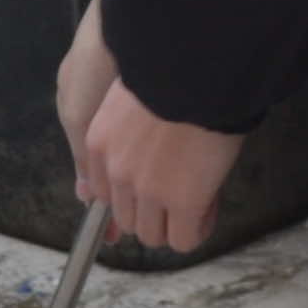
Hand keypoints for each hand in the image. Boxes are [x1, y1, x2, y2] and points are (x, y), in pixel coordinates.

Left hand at [56, 0, 242, 255]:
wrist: (201, 67)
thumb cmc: (174, 70)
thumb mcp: (130, 99)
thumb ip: (121, 136)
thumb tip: (125, 168)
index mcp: (97, 144)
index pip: (103, 194)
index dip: (133, 193)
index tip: (155, 184)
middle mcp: (116, 172)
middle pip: (127, 220)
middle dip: (154, 211)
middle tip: (180, 190)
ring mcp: (148, 191)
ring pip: (153, 236)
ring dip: (174, 223)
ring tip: (197, 198)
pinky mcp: (183, 202)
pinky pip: (184, 240)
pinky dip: (197, 229)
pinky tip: (209, 205)